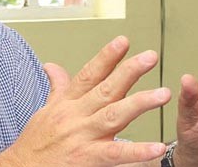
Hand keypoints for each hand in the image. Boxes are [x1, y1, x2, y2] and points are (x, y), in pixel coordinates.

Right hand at [0, 36, 169, 166]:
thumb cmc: (34, 143)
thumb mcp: (44, 110)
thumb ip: (56, 88)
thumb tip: (52, 66)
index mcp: (67, 104)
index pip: (88, 74)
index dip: (106, 57)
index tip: (124, 41)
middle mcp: (75, 116)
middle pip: (105, 89)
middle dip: (129, 71)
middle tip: (150, 57)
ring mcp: (82, 137)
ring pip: (114, 116)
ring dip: (140, 103)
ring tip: (163, 94)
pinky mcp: (86, 159)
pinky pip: (116, 154)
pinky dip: (136, 150)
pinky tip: (156, 145)